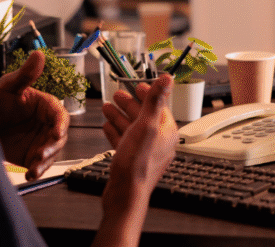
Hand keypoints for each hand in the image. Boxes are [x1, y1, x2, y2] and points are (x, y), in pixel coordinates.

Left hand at [0, 50, 69, 180]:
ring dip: (45, 161)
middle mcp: (46, 124)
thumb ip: (25, 74)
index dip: (60, 124)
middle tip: (40, 154)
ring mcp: (39, 140)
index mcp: (45, 105)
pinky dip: (37, 171)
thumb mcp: (8, 86)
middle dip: (52, 147)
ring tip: (33, 169)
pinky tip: (29, 175)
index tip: (56, 133)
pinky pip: (40, 165)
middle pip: (59, 137)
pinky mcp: (31, 156)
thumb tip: (39, 54)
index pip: (60, 114)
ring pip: (51, 153)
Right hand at [95, 75, 178, 246]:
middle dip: (130, 104)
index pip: (159, 106)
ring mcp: (145, 152)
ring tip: (108, 107)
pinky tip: (106, 126)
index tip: (137, 85)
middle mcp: (159, 142)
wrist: (124, 196)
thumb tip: (168, 79)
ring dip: (120, 116)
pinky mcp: (132, 161)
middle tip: (118, 94)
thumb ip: (155, 101)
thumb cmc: (136, 165)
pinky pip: (125, 141)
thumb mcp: (146, 125)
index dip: (147, 94)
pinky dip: (116, 132)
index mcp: (167, 132)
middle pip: (144, 116)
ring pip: (132, 128)